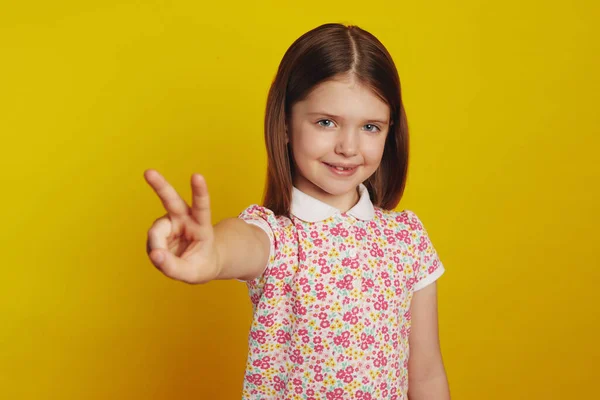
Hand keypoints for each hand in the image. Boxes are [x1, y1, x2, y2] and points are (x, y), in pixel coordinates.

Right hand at [144, 169, 218, 283]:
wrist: (202, 263)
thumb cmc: (202, 265)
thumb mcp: (193, 273)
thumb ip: (174, 267)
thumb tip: (154, 254)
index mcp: (202, 225)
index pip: (202, 206)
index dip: (199, 191)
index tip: (197, 176)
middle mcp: (185, 218)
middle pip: (171, 200)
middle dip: (159, 185)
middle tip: (149, 172)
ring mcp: (171, 222)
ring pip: (156, 230)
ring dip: (157, 245)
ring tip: (165, 258)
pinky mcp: (160, 229)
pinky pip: (152, 241)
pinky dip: (155, 252)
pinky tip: (163, 255)